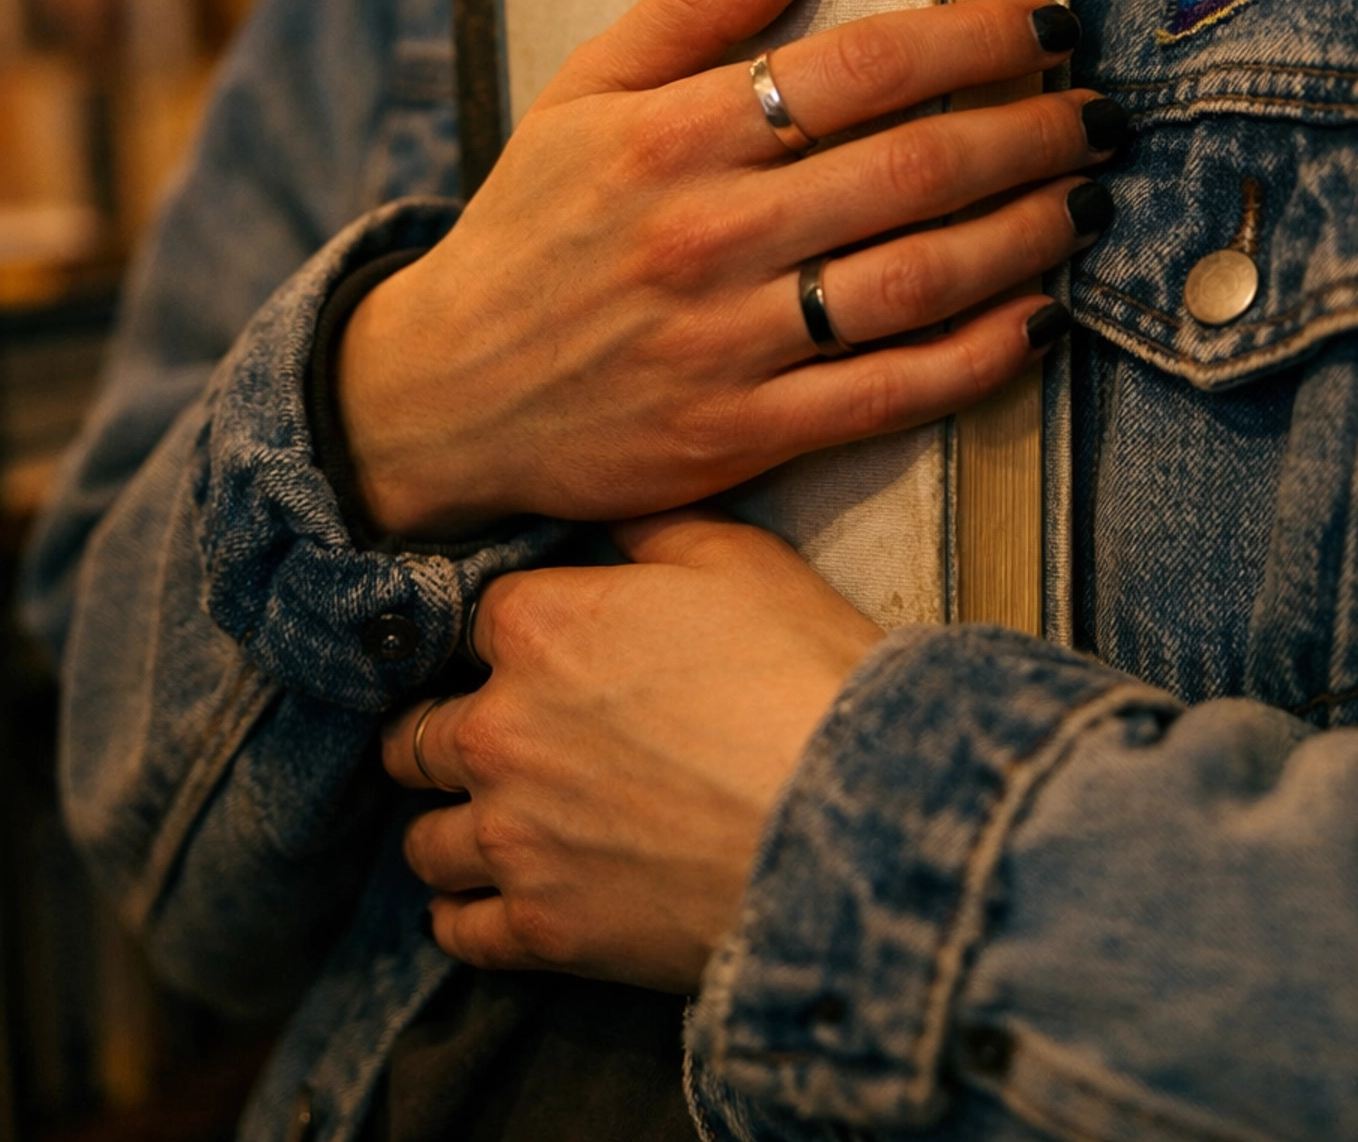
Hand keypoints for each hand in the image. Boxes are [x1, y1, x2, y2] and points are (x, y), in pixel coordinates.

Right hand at [340, 0, 1117, 534]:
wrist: (444, 394)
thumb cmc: (532, 226)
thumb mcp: (579, 90)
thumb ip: (690, 4)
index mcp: (668, 136)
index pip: (859, 65)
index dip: (974, 35)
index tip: (1045, 21)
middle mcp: (706, 235)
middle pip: (913, 167)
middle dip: (1031, 130)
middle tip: (1097, 112)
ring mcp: (728, 343)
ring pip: (921, 278)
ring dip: (1028, 232)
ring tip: (1086, 198)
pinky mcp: (743, 435)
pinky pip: (892, 392)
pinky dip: (982, 355)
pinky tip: (1042, 317)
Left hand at [382, 512, 882, 989]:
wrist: (851, 819)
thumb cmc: (800, 674)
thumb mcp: (737, 558)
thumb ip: (649, 527)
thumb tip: (605, 513)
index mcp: (536, 628)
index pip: (478, 622)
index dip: (511, 636)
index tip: (533, 655)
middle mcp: (499, 729)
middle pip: (421, 734)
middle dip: (450, 733)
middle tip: (496, 742)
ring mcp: (512, 836)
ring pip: (425, 839)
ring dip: (452, 826)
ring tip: (490, 825)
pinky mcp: (540, 930)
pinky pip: (459, 930)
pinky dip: (468, 916)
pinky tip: (494, 901)